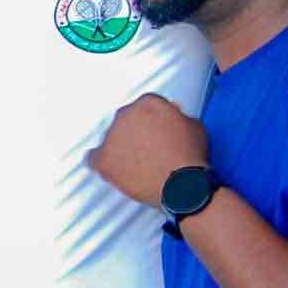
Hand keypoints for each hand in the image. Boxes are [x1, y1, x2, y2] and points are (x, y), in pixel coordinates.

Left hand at [85, 91, 208, 208]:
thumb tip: (173, 115)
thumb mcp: (194, 126)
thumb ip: (178, 116)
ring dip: (119, 148)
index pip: (144, 107)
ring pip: (109, 139)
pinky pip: (93, 158)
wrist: (181, 185)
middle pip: (125, 121)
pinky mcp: (104, 160)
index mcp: (148, 103)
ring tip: (134, 164)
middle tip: (146, 150)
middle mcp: (126, 115)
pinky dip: (100, 162)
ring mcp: (112, 137)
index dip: (151, 121)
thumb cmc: (190, 157)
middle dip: (134, 133)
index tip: (155, 132)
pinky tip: (110, 169)